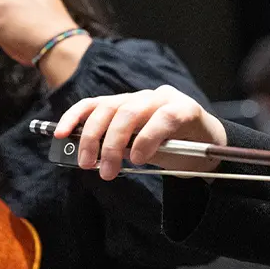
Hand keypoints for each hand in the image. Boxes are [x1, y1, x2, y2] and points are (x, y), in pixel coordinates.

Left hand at [54, 86, 227, 178]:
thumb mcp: (138, 150)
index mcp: (128, 105)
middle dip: (92, 138)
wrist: (212, 151)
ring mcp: (165, 100)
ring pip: (129, 113)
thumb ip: (117, 147)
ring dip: (114, 144)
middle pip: (108, 109)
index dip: (74, 116)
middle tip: (88, 166)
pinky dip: (146, 139)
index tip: (57, 136)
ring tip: (111, 170)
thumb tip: (87, 156)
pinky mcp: (186, 108)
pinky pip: (161, 120)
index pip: (95, 104)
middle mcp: (143, 98)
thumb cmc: (172, 149)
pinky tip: (140, 157)